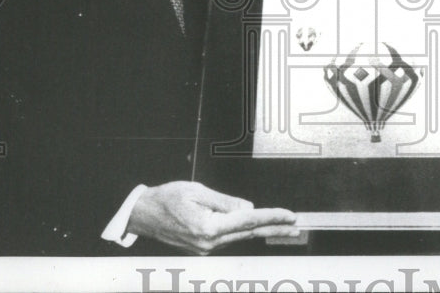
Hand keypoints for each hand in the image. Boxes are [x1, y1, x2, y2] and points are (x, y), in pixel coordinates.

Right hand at [127, 181, 297, 254]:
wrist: (143, 215)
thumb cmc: (166, 199)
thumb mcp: (197, 190)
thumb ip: (225, 202)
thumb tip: (248, 208)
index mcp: (208, 227)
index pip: (248, 221)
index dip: (271, 217)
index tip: (288, 215)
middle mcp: (209, 242)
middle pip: (250, 234)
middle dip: (275, 228)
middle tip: (296, 226)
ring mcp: (206, 248)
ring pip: (242, 237)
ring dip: (264, 231)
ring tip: (284, 226)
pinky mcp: (204, 247)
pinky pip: (231, 237)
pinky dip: (247, 232)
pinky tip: (259, 226)